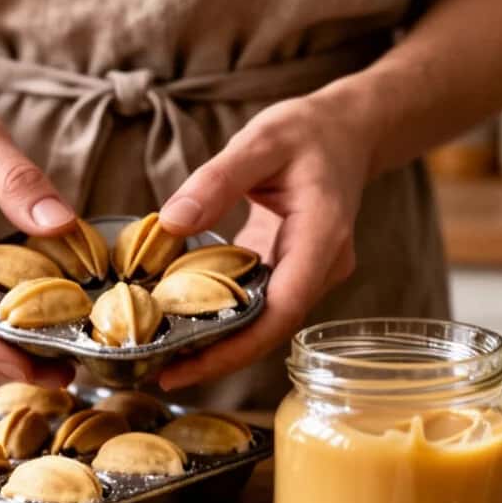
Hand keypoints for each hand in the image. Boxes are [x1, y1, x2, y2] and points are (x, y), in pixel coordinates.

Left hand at [155, 94, 373, 389]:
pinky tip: (179, 322)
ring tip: (159, 356)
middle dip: (217, 356)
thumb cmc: (306, 132)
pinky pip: (257, 303)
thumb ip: (217, 180)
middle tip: (156, 371)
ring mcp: (310, 274)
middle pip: (270, 328)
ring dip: (217, 342)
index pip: (282, 310)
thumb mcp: (260, 141)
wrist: (346, 131)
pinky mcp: (293, 273)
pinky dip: (221, 316)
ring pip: (263, 322)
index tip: (186, 366)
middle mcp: (322, 267)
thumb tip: (172, 222)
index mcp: (322, 237)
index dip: (235, 346)